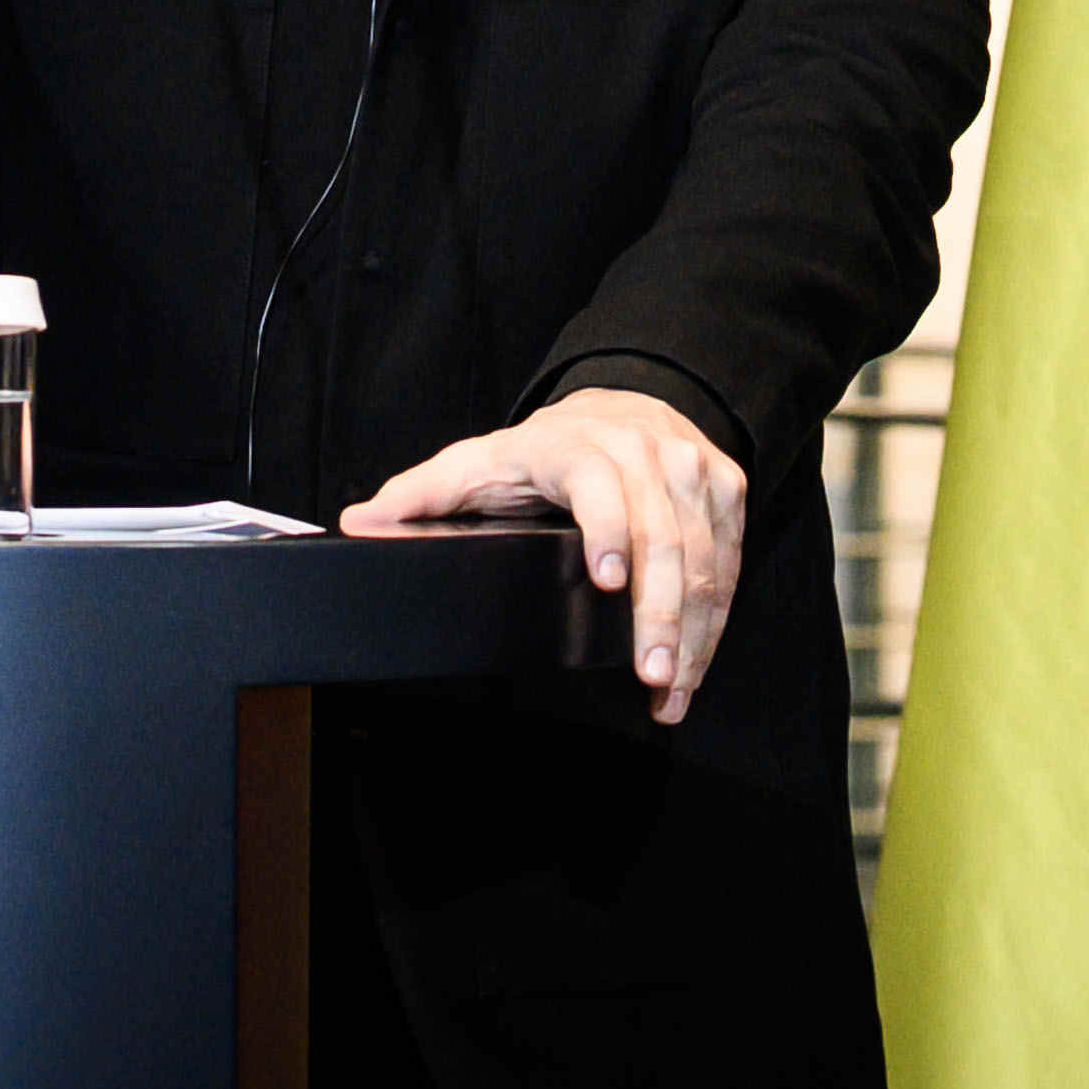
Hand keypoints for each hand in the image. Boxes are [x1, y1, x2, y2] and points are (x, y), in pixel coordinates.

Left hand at [344, 388, 745, 724]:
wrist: (625, 400)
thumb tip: (358, 523)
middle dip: (659, 615)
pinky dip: (715, 620)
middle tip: (651, 675)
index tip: (607, 582)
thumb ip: (420, 495)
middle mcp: (645, 453)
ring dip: (693, 631)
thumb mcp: (479, 462)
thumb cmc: (544, 448)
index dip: (607, 531)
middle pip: (664, 538)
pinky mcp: (725, 489)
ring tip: (671, 688)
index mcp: (578, 447)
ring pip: (704, 557)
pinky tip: (693, 665)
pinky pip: (729, 560)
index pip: (600, 486)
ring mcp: (692, 470)